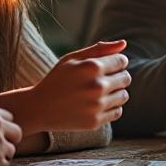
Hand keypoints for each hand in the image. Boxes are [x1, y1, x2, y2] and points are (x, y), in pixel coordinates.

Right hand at [0, 40, 130, 137]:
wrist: (39, 108)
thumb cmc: (57, 79)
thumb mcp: (72, 59)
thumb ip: (99, 49)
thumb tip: (124, 44)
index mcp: (92, 67)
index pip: (122, 61)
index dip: (115, 63)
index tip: (105, 66)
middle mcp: (97, 86)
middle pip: (126, 78)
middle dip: (117, 77)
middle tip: (101, 80)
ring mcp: (96, 106)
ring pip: (124, 96)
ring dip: (115, 93)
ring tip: (98, 92)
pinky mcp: (95, 121)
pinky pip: (117, 111)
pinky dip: (110, 108)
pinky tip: (96, 104)